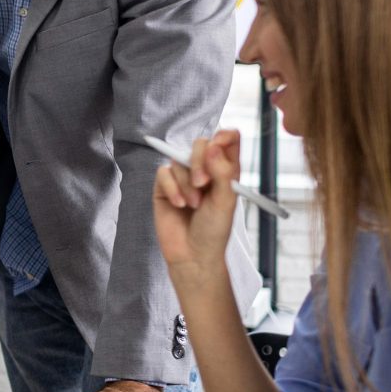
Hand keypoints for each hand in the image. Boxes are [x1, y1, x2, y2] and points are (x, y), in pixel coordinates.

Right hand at [153, 130, 241, 276]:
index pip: (227, 140)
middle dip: (199, 161)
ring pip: (179, 160)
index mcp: (225, 170)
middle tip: (203, 183)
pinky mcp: (164, 187)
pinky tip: (179, 205)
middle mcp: (204, 169)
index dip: (223, 137)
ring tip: (193, 205)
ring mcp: (183, 177)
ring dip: (186, 184)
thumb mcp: (226, 200)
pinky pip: (163, 173)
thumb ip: (222, 171)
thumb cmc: (214, 230)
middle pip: (200, 143)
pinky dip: (172, 189)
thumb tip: (213, 145)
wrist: (193, 254)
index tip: (218, 146)